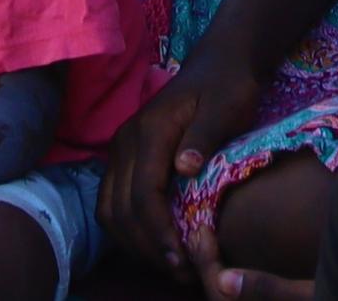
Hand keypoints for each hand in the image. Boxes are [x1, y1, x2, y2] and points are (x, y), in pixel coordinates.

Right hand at [103, 50, 271, 270]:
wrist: (219, 62)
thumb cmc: (228, 86)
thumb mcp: (226, 107)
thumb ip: (204, 137)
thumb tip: (184, 169)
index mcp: (149, 131)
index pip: (143, 194)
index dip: (158, 233)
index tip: (181, 260)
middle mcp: (126, 141)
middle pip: (121, 209)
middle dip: (147, 247)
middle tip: (181, 274)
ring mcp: (121, 149)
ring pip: (110, 210)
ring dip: (134, 244)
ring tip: (169, 267)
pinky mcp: (124, 158)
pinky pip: (112, 202)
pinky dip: (127, 230)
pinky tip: (154, 246)